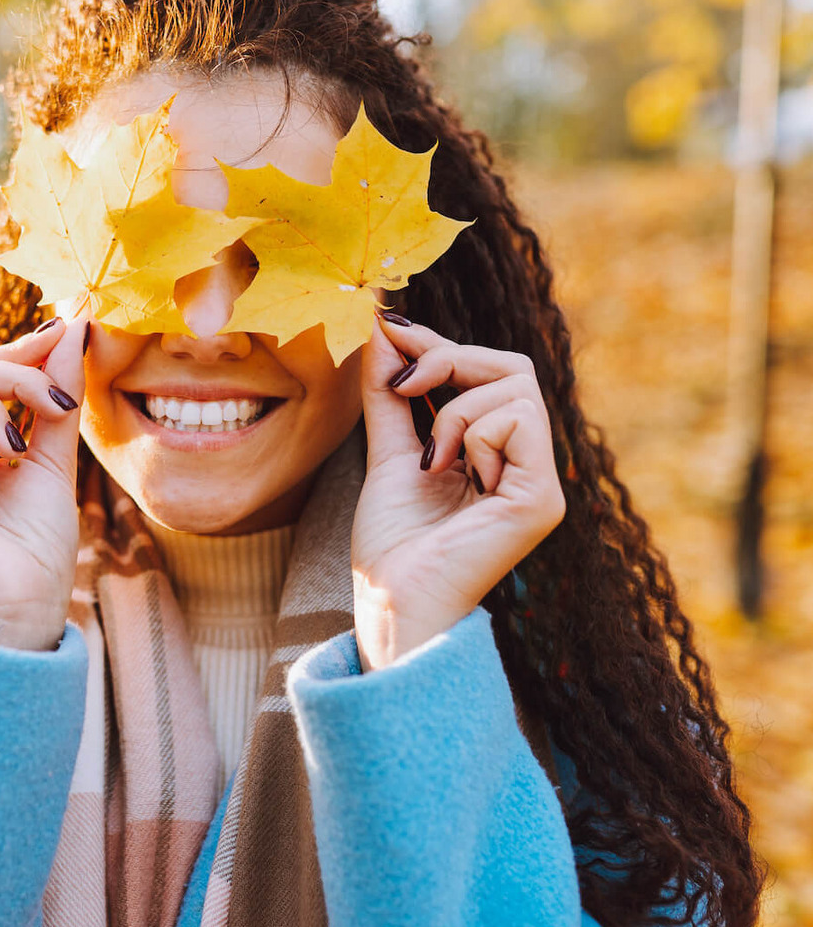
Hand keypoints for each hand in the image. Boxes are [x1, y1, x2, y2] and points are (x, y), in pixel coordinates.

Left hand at [351, 313, 565, 671]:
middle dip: (449, 359)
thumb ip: (389, 393)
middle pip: (511, 366)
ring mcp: (541, 481)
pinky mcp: (543, 498)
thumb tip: (382, 326)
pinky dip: (471, 435)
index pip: (487, 372)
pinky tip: (453, 475)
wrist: (391, 601)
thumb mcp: (387, 450)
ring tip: (431, 458)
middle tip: (404, 382)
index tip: (390, 325)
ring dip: (454, 408)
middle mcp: (526, 463)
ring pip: (514, 387)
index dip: (440, 343)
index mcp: (496, 453)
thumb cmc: (392, 543)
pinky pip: (517, 419)